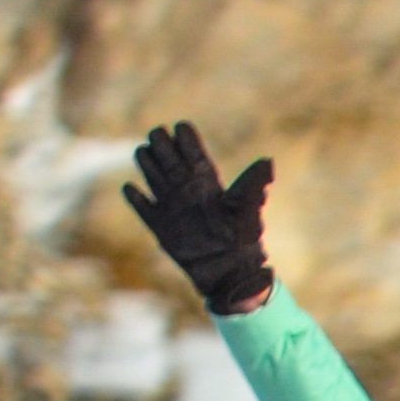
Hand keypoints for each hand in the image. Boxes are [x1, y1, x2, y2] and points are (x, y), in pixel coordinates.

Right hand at [120, 121, 274, 314]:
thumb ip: (254, 184)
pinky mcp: (160, 227)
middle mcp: (188, 190)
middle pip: (169, 158)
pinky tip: (131, 189)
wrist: (230, 272)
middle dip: (162, 143)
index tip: (182, 127)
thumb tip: (268, 161)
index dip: (186, 138)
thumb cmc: (243, 239)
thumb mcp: (249, 208)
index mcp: (208, 182)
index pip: (193, 152)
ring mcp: (173, 207)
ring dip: (147, 163)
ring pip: (153, 176)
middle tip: (158, 135)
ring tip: (144, 153)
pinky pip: (143, 209)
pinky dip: (135, 199)